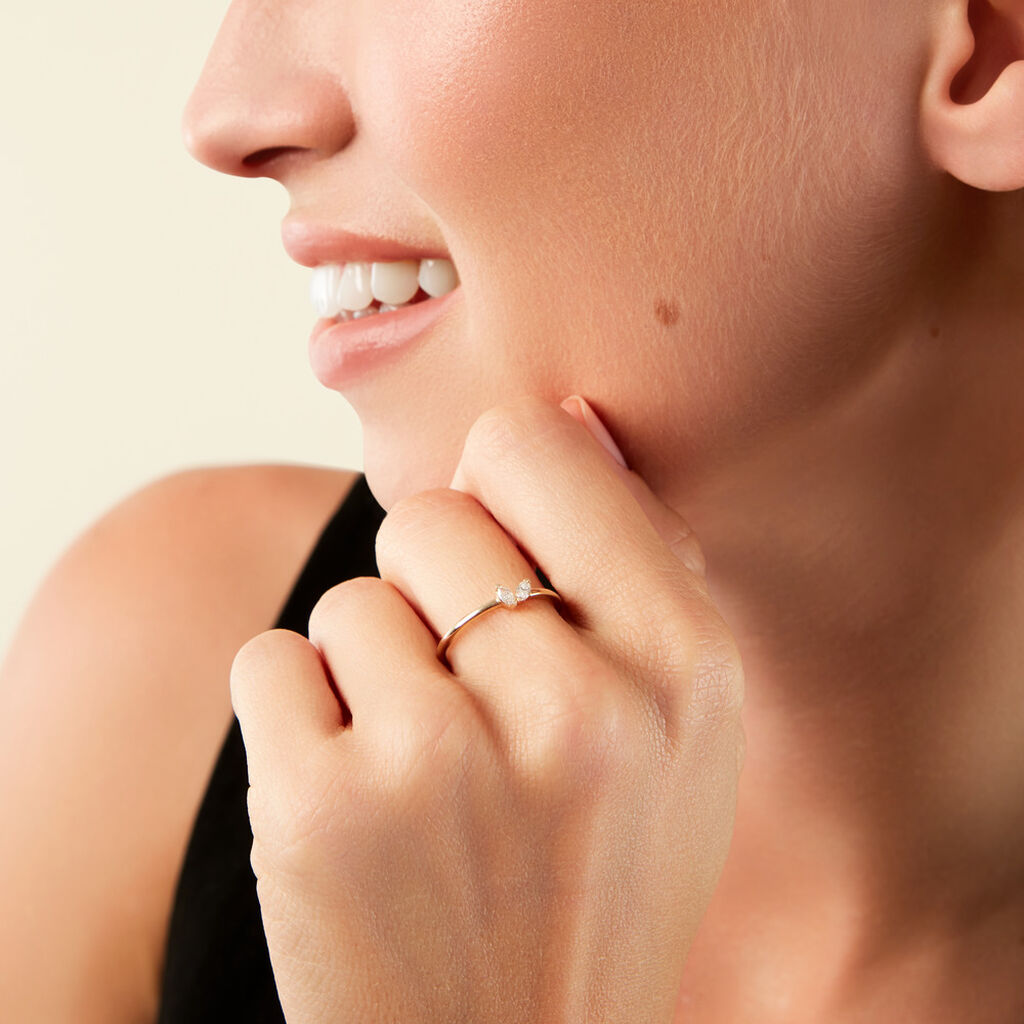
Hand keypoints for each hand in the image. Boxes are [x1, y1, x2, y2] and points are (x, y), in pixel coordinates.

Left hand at [230, 394, 744, 1023]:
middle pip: (428, 517)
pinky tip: (352, 800)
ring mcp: (444, 763)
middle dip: (432, 591)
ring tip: (421, 773)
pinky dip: (295, 715)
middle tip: (468, 702)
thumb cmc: (595, 883)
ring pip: (350, 598)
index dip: (500, 485)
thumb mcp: (681, 737)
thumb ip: (636, 569)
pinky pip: (269, 662)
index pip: (537, 448)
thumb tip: (568, 423)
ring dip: (369, 669)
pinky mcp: (324, 814)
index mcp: (685, 668)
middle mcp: (579, 708)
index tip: (498, 542)